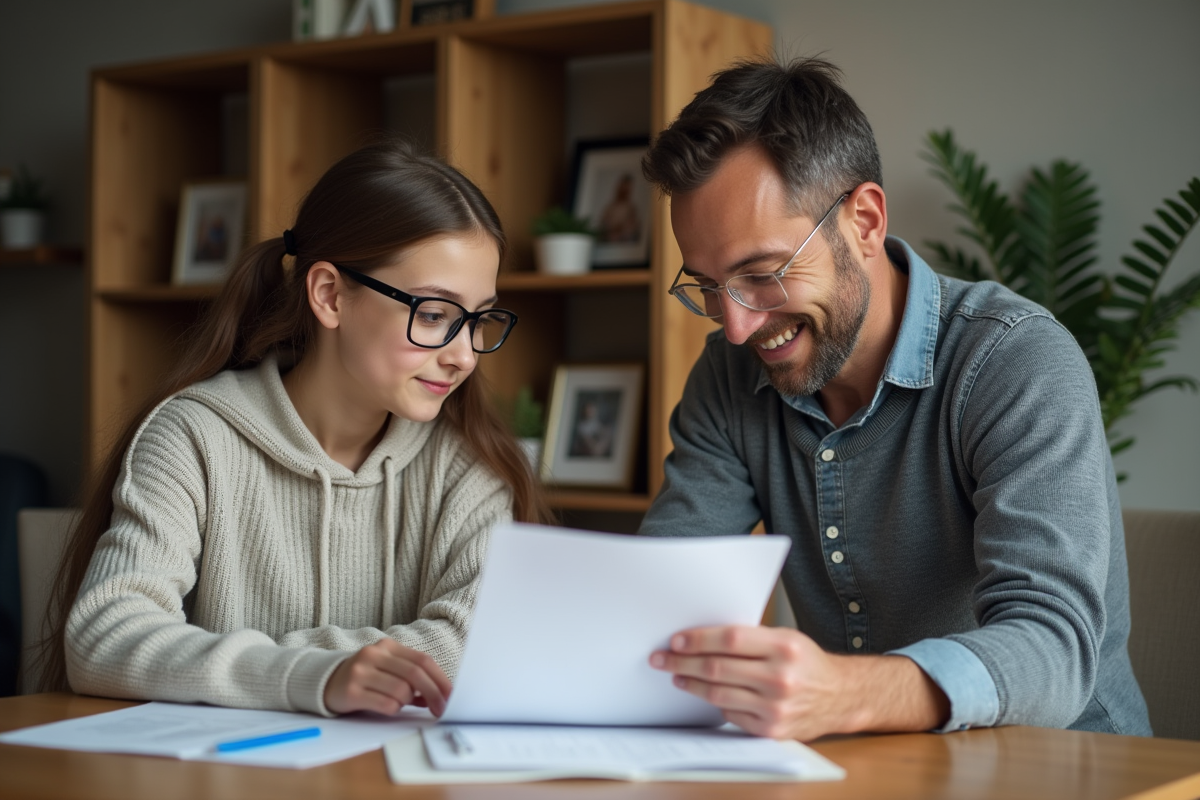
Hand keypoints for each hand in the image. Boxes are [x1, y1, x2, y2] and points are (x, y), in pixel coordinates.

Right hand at [324, 638, 451, 716]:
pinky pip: (385, 704)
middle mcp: (374, 654)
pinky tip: (387, 706)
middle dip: (433, 694)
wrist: (326, 682)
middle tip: (442, 710)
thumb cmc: (366, 677)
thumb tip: (441, 694)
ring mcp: (361, 672)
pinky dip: (393, 709)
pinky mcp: (351, 691)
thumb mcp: (388, 669)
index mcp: (387, 646)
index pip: (423, 660)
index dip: (441, 679)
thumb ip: (413, 677)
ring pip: (401, 691)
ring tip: (398, 702)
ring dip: (407, 702)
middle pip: (415, 674)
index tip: (452, 696)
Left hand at [649, 625, 947, 740]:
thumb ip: (750, 638)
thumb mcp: (786, 637)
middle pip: (717, 668)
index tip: (675, 640)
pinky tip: (706, 693)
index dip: (697, 639)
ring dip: (691, 684)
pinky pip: (731, 714)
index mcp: (784, 647)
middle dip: (682, 663)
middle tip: (661, 658)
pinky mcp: (771, 729)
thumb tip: (700, 637)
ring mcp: (775, 707)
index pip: (729, 639)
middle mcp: (780, 678)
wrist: (841, 697)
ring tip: (676, 676)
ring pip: (718, 694)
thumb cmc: (807, 662)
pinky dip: (716, 702)